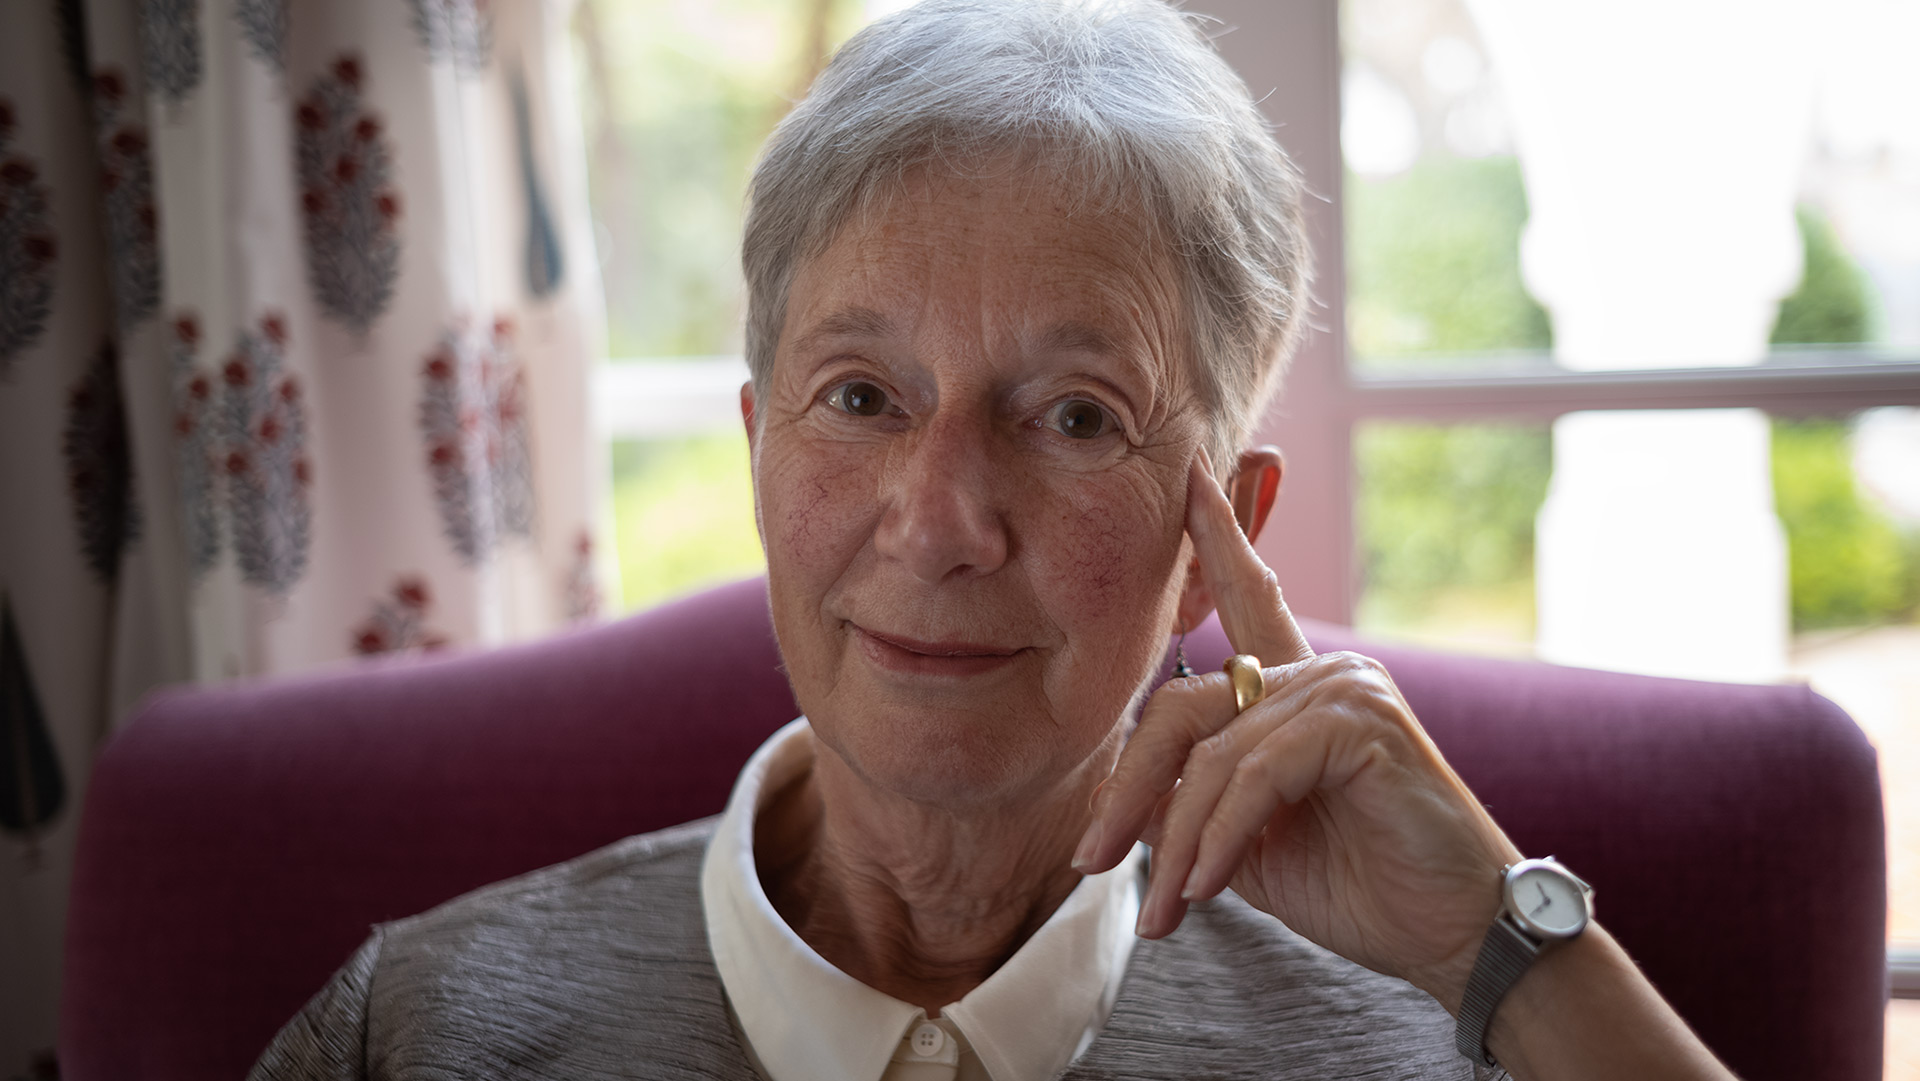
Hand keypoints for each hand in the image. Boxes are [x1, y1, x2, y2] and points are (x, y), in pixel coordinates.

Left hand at [1072, 452, 1523, 1009]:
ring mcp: (1344, 688)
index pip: (1247, 599)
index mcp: (1298, 689)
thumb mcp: (1247, 845)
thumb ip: (1192, 805)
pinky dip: (1219, 836)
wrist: (1451, 936)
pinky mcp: (1361, 722)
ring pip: (1211, 753)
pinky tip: (1209, 885)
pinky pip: (1254, 773)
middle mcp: (1322, 672)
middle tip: (1089, 860)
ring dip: (1177, 840)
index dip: (1216, 538)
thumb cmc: (1361, 887)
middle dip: (1128, 789)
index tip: (1189, 474)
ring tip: (1164, 911)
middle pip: (1181, 705)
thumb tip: (1116, 804)